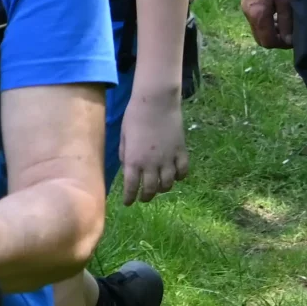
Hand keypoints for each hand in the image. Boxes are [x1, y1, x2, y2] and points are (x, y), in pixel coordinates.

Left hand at [116, 85, 187, 204]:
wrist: (156, 102)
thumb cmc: (134, 116)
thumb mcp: (123, 136)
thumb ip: (125, 154)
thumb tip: (127, 168)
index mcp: (133, 160)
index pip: (131, 187)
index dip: (129, 198)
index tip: (128, 203)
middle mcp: (151, 164)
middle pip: (150, 190)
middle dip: (146, 197)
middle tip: (143, 198)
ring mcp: (168, 159)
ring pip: (168, 184)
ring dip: (162, 189)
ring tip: (159, 187)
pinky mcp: (181, 152)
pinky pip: (183, 171)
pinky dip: (180, 177)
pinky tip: (176, 176)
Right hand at [242, 0, 292, 49]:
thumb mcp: (285, 0)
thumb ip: (286, 22)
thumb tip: (288, 40)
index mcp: (257, 16)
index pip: (267, 41)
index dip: (281, 44)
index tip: (293, 39)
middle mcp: (248, 14)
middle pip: (260, 37)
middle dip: (275, 39)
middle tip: (289, 34)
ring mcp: (245, 7)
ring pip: (258, 28)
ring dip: (271, 30)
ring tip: (285, 23)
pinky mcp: (246, 1)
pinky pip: (255, 19)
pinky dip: (266, 21)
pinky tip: (276, 12)